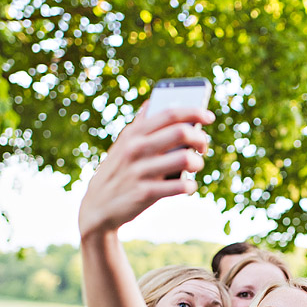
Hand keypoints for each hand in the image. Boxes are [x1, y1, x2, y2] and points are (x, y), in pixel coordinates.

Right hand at [78, 105, 214, 238]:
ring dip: (198, 163)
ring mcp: (140, 170)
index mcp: (134, 133)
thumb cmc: (119, 170)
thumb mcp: (123, 144)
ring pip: (185, 159)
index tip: (209, 117)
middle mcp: (136, 148)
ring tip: (196, 167)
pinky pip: (180, 186)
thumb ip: (139, 124)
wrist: (98, 205)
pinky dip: (190, 186)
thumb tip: (153, 101)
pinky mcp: (145, 193)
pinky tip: (189, 186)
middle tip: (203, 147)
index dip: (195, 111)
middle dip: (201, 139)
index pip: (170, 113)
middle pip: (182, 133)